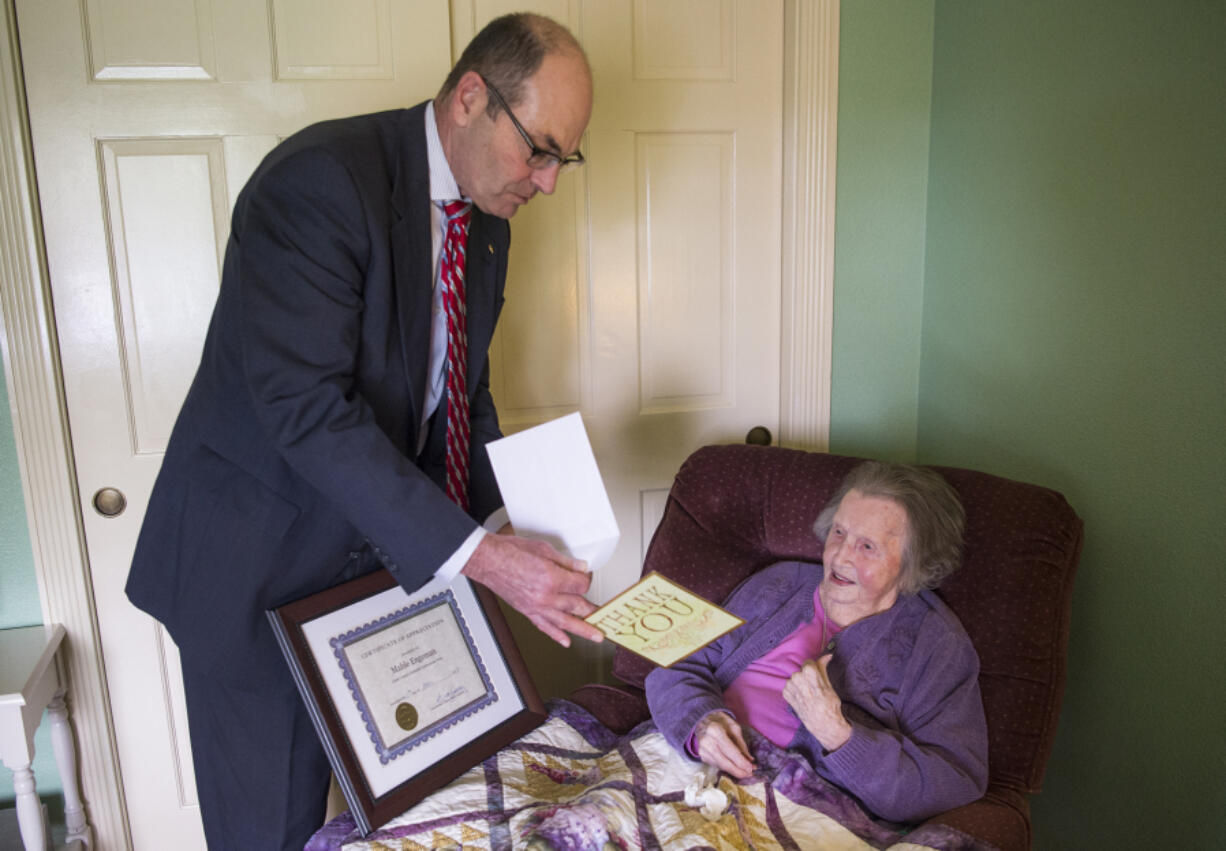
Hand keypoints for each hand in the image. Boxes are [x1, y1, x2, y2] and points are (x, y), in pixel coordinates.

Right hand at [461, 534, 603, 646]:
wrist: (487, 560)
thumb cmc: (510, 551)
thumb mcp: (543, 549)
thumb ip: (565, 562)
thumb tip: (581, 568)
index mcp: (552, 578)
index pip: (581, 585)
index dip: (587, 579)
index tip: (586, 576)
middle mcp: (546, 596)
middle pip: (577, 605)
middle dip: (592, 609)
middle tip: (604, 615)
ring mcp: (536, 606)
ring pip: (565, 622)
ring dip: (583, 630)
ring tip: (597, 636)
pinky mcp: (527, 612)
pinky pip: (544, 627)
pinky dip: (556, 635)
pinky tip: (566, 641)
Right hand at [693, 712, 754, 778]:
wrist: (702, 720)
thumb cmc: (720, 722)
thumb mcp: (734, 727)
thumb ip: (741, 744)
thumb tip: (750, 760)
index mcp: (715, 731)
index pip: (730, 751)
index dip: (741, 762)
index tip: (751, 768)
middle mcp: (707, 742)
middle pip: (725, 762)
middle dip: (739, 771)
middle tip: (750, 774)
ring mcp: (703, 751)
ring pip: (721, 766)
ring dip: (734, 771)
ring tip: (745, 772)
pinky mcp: (702, 756)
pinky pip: (717, 765)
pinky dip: (727, 768)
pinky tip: (734, 767)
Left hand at [783, 657, 851, 751]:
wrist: (823, 723)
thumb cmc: (829, 705)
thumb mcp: (829, 684)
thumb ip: (823, 667)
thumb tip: (827, 655)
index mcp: (808, 673)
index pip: (808, 662)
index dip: (814, 668)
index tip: (818, 675)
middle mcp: (796, 678)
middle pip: (801, 671)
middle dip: (807, 676)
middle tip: (815, 687)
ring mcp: (790, 687)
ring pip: (795, 678)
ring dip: (800, 683)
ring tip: (809, 693)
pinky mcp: (786, 694)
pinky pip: (790, 686)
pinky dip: (795, 689)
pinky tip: (803, 697)